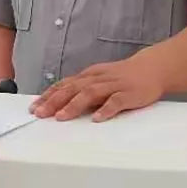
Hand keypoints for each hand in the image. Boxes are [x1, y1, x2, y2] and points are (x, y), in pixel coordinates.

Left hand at [31, 52, 166, 121]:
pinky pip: (116, 101)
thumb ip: (82, 89)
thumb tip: (59, 102)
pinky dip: (106, 109)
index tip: (34, 107)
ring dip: (74, 105)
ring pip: (91, 93)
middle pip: (73, 88)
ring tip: (61, 117)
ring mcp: (114, 85)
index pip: (64, 84)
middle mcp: (98, 79)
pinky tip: (97, 118)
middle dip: (55, 101)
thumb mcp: (99, 79)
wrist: (152, 68)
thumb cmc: (122, 77)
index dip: (48, 95)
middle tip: (40, 114)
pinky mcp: (129, 93)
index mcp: (89, 76)